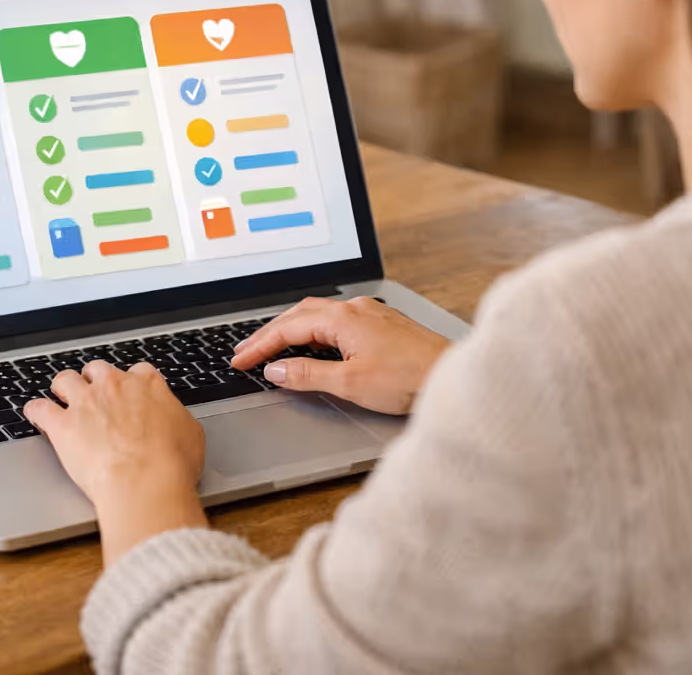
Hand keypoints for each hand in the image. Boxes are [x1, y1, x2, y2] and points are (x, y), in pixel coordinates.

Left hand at [26, 361, 208, 563]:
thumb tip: (174, 421)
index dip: (130, 383)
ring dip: (63, 388)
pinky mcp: (62, 425)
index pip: (136, 372)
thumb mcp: (190, 434)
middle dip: (94, 381)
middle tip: (94, 395)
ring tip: (61, 397)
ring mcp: (85, 402)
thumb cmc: (172, 463)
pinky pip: (39, 408)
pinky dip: (35, 411)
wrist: (146, 482)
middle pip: (97, 370)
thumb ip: (175, 418)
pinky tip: (34, 414)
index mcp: (147, 385)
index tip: (129, 394)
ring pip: (65, 380)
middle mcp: (113, 386)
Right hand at [232, 297, 449, 414]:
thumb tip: (275, 370)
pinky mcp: (381, 323)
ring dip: (291, 329)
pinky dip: (313, 330)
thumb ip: (307, 374)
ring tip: (271, 346)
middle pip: (299, 314)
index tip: (241, 360)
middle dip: (270, 333)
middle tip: (246, 351)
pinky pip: (336, 319)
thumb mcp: (349, 382)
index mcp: (343, 318)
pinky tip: (313, 343)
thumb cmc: (409, 378)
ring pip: (318, 314)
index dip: (260, 346)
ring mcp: (370, 313)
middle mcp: (355, 309)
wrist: (451, 374)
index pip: (288, 328)